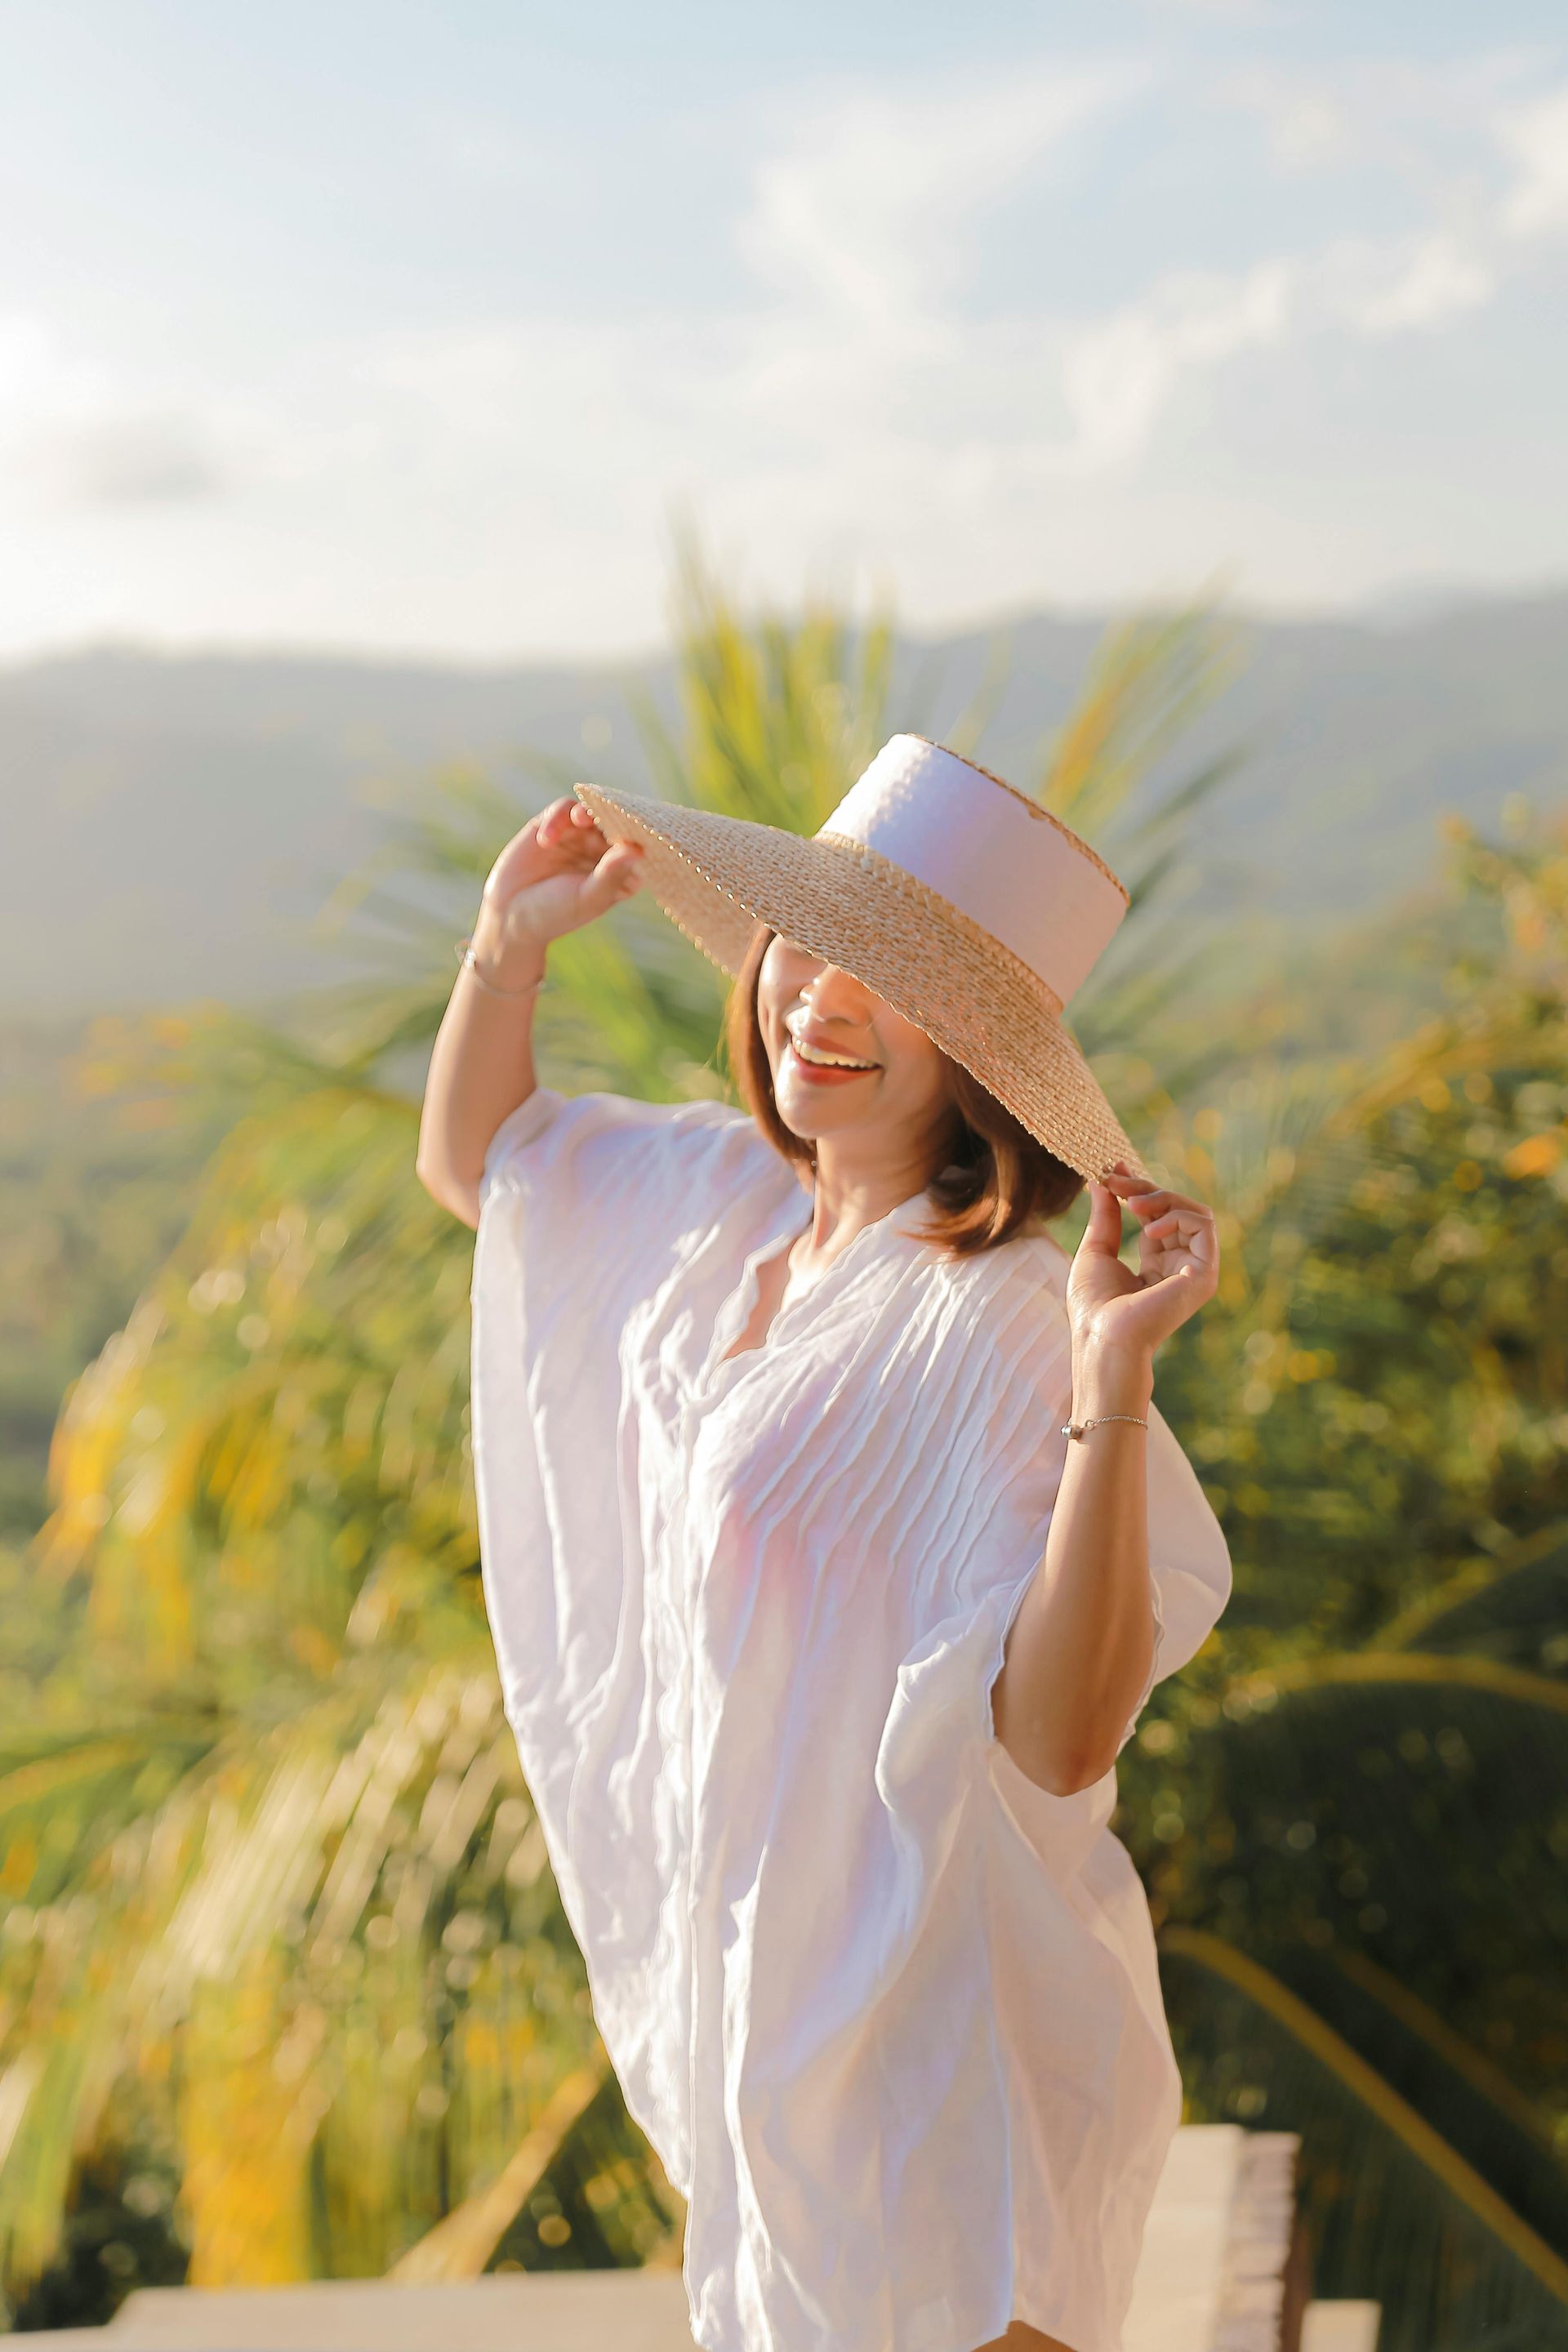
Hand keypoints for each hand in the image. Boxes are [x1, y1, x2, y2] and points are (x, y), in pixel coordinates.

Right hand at [474, 794, 644, 969]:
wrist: (509, 916)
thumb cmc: (555, 914)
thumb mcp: (586, 898)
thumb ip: (611, 875)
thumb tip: (636, 850)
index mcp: (621, 874)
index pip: (639, 849)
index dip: (640, 838)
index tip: (636, 835)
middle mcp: (603, 852)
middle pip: (617, 824)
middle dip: (614, 818)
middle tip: (607, 820)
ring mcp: (579, 837)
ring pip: (592, 811)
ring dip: (588, 812)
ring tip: (580, 819)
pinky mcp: (553, 825)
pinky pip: (563, 810)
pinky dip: (557, 819)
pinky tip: (545, 840)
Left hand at [1066, 1162, 1219, 1363]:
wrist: (1103, 1337)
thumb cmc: (1094, 1307)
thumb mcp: (1095, 1251)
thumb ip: (1105, 1216)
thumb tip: (1104, 1181)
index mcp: (1158, 1264)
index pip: (1158, 1216)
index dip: (1139, 1190)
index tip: (1113, 1173)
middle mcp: (1180, 1266)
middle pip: (1178, 1209)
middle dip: (1147, 1189)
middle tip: (1117, 1180)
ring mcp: (1195, 1271)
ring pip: (1195, 1212)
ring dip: (1163, 1198)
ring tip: (1133, 1203)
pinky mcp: (1204, 1274)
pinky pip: (1203, 1226)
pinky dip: (1177, 1216)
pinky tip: (1149, 1229)